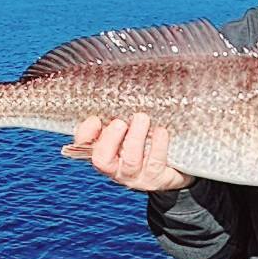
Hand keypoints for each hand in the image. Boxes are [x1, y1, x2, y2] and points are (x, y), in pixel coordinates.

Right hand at [64, 113, 193, 191]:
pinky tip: (162, 131)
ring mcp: (135, 176)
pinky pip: (155, 163)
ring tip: (142, 118)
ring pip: (130, 160)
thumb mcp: (131, 126)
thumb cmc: (148, 140)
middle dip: (109, 139)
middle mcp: (116, 167)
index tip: (95, 119)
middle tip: (120, 122)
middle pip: (102, 159)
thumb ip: (120, 112)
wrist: (174, 166)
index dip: (85, 134)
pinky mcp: (156, 179)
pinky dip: (158, 145)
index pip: (84, 145)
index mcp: (104, 151)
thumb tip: (119, 80)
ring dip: (135, 138)